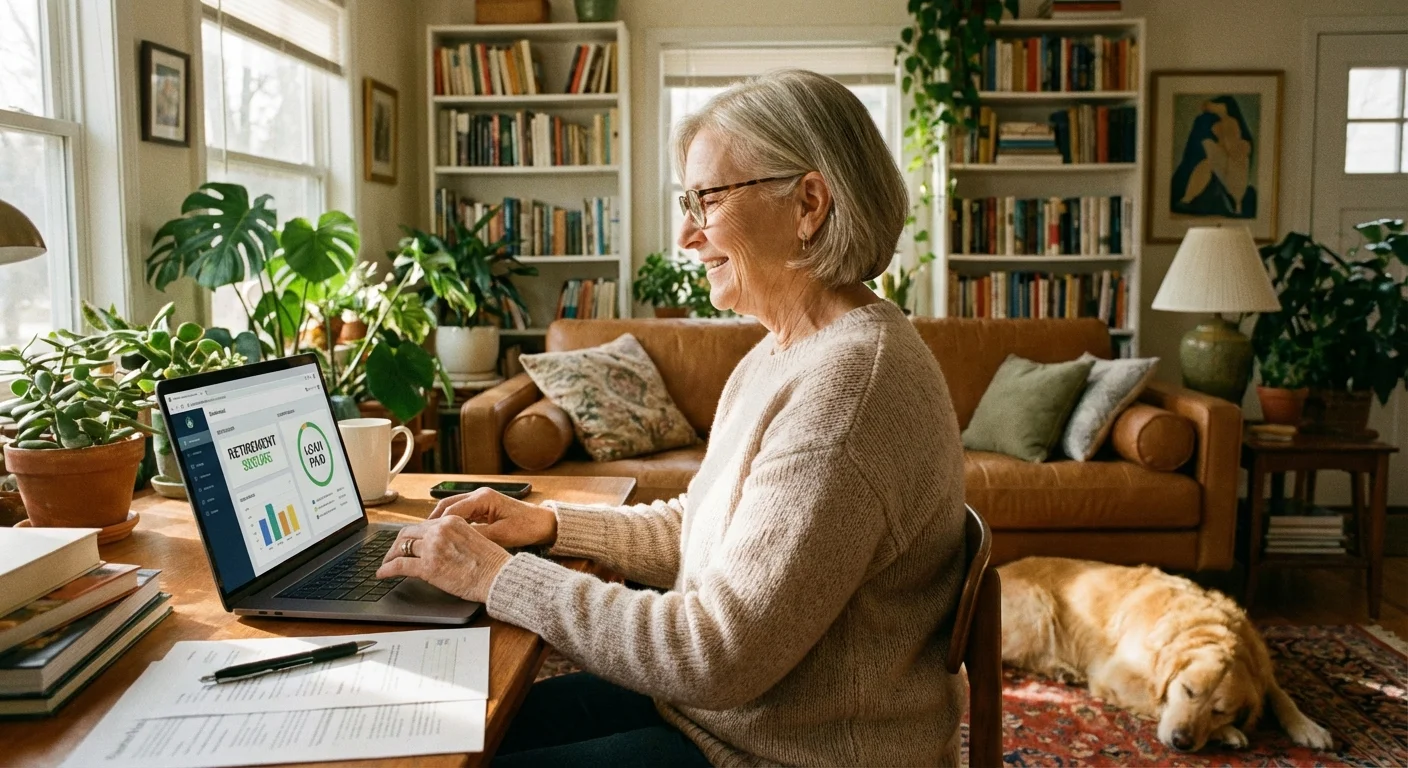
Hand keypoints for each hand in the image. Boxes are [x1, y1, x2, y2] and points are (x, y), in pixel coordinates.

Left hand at [376, 516, 511, 602]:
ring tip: (386, 564)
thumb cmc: (491, 563)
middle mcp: (440, 530)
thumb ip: (454, 537)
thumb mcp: (473, 539)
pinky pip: (399, 565)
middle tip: (392, 553)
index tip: (406, 543)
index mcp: (452, 521)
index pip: (422, 525)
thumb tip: (441, 548)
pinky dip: (387, 569)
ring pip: (401, 547)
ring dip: (390, 556)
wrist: (498, 576)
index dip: (411, 536)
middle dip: (397, 544)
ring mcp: (432, 547)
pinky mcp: (428, 566)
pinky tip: (382, 574)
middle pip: (407, 533)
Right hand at [429, 488, 557, 548]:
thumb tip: (455, 542)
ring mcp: (480, 501)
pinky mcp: (482, 509)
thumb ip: (478, 536)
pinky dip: (450, 524)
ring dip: (439, 522)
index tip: (426, 538)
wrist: (544, 524)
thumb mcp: (502, 535)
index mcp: (483, 497)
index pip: (452, 509)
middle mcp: (479, 496)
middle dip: (432, 521)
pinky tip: (443, 536)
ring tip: (426, 537)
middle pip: (447, 505)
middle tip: (419, 536)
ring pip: (452, 509)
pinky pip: (461, 514)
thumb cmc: (527, 527)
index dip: (438, 525)